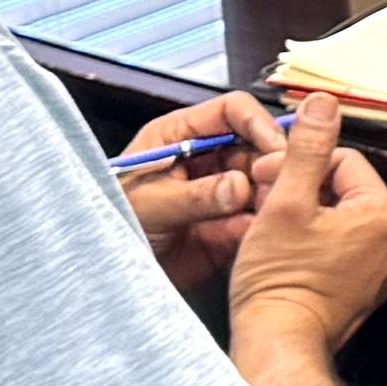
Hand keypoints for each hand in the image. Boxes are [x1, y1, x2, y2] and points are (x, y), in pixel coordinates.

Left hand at [123, 89, 285, 291]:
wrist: (106, 273)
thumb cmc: (112, 222)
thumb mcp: (149, 203)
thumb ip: (195, 195)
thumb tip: (240, 186)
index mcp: (181, 135)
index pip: (232, 112)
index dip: (258, 124)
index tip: (277, 148)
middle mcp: (206, 159)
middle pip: (255, 146)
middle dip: (269, 164)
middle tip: (281, 185)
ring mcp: (219, 193)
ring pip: (261, 183)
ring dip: (269, 196)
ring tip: (269, 212)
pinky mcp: (227, 226)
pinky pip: (254, 220)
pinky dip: (260, 227)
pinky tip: (255, 236)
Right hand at [226, 93, 386, 350]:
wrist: (277, 345)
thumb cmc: (279, 285)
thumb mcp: (286, 202)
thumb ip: (307, 149)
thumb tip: (323, 106)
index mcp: (382, 215)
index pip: (341, 160)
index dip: (297, 165)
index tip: (268, 179)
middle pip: (340, 189)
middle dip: (300, 190)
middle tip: (265, 205)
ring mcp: (379, 271)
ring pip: (337, 220)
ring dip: (304, 217)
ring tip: (272, 233)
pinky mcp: (362, 291)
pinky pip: (339, 251)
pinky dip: (313, 246)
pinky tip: (286, 256)